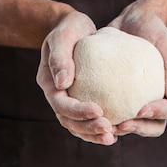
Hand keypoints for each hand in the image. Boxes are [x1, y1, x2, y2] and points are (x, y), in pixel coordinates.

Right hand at [36, 12, 118, 144]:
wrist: (74, 28)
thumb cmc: (69, 28)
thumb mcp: (63, 35)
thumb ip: (60, 57)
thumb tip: (63, 84)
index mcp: (49, 83)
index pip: (60, 104)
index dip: (78, 111)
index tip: (99, 110)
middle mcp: (56, 95)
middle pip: (68, 121)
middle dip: (87, 128)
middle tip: (109, 130)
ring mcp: (68, 100)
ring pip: (77, 125)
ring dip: (93, 134)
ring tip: (112, 138)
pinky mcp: (81, 100)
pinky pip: (88, 119)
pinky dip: (99, 128)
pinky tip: (117, 131)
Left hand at [109, 8, 166, 136]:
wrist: (133, 21)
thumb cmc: (154, 32)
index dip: (158, 115)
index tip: (140, 110)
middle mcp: (156, 102)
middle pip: (153, 127)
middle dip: (138, 129)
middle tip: (119, 124)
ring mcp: (137, 102)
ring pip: (132, 125)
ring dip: (119, 129)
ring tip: (103, 124)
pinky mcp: (119, 99)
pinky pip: (113, 112)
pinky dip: (103, 117)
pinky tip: (88, 113)